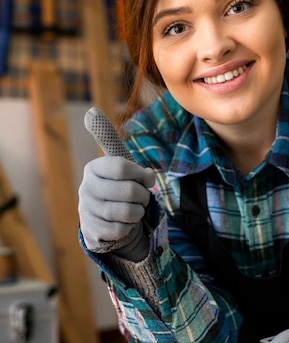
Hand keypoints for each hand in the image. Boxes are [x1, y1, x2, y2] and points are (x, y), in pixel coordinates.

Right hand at [79, 107, 154, 259]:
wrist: (104, 219)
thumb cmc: (117, 186)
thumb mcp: (117, 163)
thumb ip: (108, 139)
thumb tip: (91, 111)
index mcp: (94, 168)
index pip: (122, 167)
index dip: (142, 175)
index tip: (149, 178)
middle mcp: (86, 188)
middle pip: (130, 191)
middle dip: (144, 196)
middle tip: (143, 198)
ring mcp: (87, 210)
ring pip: (127, 212)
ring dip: (139, 212)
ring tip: (136, 209)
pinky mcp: (92, 230)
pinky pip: (122, 230)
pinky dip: (130, 227)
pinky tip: (125, 222)